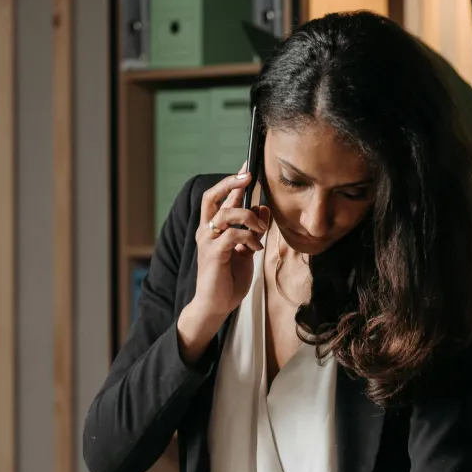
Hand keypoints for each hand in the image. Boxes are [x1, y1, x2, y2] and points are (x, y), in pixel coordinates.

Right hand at [176, 171, 271, 360]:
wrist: (217, 304)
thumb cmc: (229, 279)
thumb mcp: (247, 250)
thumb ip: (252, 229)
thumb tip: (264, 208)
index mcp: (214, 228)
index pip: (220, 197)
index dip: (233, 180)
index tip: (248, 166)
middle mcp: (207, 231)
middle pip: (212, 196)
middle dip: (231, 183)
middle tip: (249, 177)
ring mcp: (208, 242)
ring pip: (226, 214)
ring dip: (249, 217)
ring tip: (260, 230)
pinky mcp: (213, 254)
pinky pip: (233, 235)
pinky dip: (249, 237)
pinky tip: (255, 247)